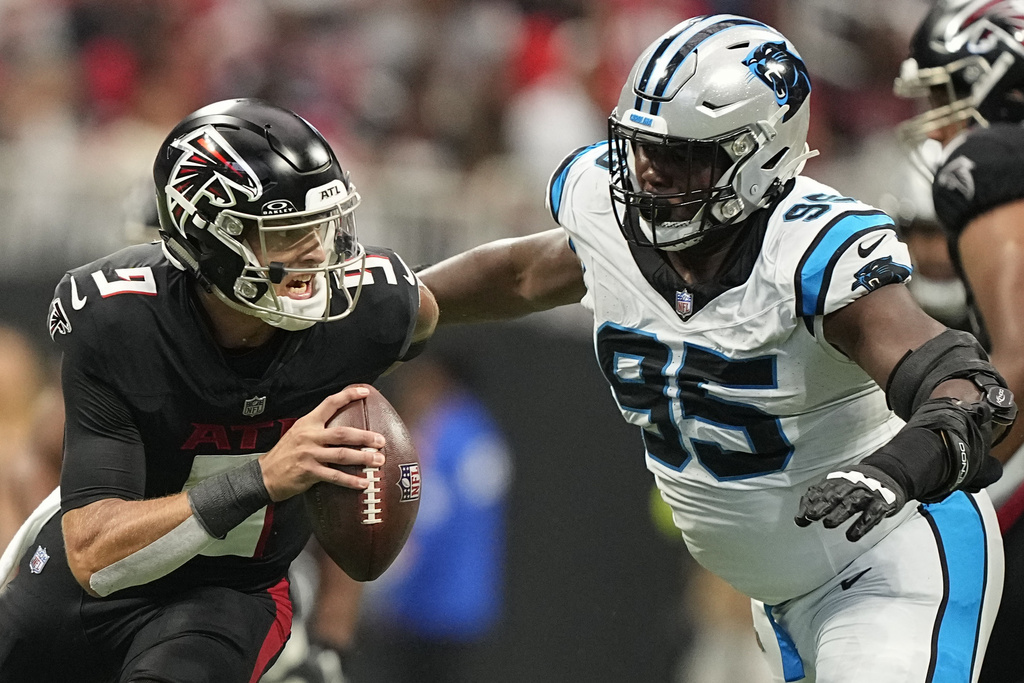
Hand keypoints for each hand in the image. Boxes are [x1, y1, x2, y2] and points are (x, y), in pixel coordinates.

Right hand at [258, 386, 385, 500]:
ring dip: (363, 458)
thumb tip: (344, 429)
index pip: (329, 403)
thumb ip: (318, 429)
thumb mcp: (298, 433)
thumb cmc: (284, 454)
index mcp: (308, 423)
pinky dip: (351, 480)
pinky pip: (335, 476)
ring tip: (378, 461)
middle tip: (380, 440)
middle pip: (342, 433)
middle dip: (364, 437)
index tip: (365, 391)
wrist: (264, 475)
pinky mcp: (309, 472)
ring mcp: (309, 454)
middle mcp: (310, 436)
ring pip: (342, 455)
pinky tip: (363, 482)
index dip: (348, 395)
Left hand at [794, 464, 907, 541]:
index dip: (810, 503)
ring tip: (828, 524)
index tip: (801, 518)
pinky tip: (852, 536)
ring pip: (852, 502)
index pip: (821, 491)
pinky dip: (861, 525)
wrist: (888, 476)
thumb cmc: (856, 488)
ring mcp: (867, 493)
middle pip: (835, 494)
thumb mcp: (836, 490)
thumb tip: (799, 519)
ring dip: (839, 513)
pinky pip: (871, 514)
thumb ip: (817, 502)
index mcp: (837, 481)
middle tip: (812, 516)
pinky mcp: (882, 503)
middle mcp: (851, 485)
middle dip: (822, 505)